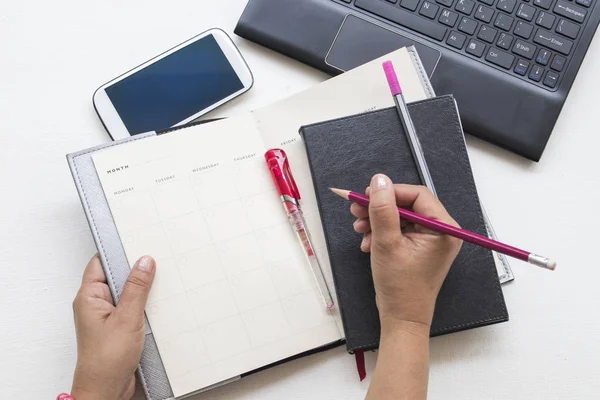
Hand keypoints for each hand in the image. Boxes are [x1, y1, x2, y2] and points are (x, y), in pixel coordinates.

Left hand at [71, 255, 155, 399]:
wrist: (107, 390)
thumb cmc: (105, 361)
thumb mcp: (127, 318)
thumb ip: (136, 288)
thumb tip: (144, 263)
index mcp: (89, 297)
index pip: (101, 262)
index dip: (119, 252)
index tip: (138, 245)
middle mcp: (96, 304)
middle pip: (116, 276)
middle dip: (135, 272)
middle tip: (154, 265)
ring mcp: (108, 316)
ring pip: (127, 293)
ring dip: (142, 292)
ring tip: (156, 288)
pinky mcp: (119, 327)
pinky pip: (133, 308)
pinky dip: (144, 306)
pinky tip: (156, 307)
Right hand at [351, 175, 461, 328]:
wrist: (401, 319)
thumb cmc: (400, 286)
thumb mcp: (386, 243)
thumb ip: (382, 209)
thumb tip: (379, 180)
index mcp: (443, 228)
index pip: (417, 194)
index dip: (390, 191)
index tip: (367, 195)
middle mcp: (441, 231)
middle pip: (407, 204)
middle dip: (380, 207)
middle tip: (356, 210)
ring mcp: (431, 241)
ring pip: (400, 217)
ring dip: (377, 221)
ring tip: (359, 229)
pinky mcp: (419, 248)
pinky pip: (399, 230)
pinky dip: (381, 233)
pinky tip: (367, 243)